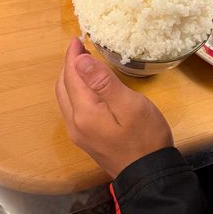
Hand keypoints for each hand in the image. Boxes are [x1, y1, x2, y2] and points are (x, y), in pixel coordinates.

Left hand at [56, 38, 173, 177]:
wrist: (148, 175)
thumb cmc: (145, 137)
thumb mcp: (130, 105)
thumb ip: (103, 83)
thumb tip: (80, 60)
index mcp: (84, 112)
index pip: (72, 76)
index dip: (73, 55)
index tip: (78, 38)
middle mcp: (74, 123)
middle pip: (63, 86)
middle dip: (69, 65)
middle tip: (80, 46)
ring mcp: (79, 134)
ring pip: (66, 98)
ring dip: (71, 78)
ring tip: (82, 62)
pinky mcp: (86, 140)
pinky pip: (72, 109)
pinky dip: (75, 91)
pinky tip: (87, 88)